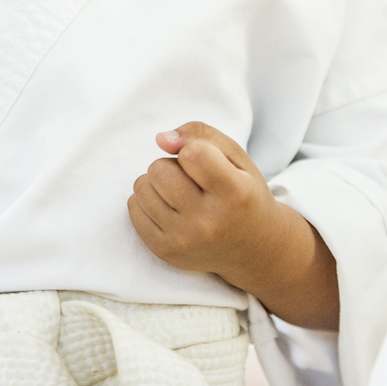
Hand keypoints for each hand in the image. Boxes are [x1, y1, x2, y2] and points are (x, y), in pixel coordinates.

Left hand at [128, 121, 339, 330]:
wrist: (253, 248)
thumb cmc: (242, 193)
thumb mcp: (235, 156)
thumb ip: (200, 134)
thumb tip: (161, 139)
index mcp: (235, 194)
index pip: (192, 154)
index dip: (191, 149)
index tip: (204, 160)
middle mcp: (209, 222)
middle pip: (159, 169)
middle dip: (170, 165)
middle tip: (190, 179)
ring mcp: (185, 240)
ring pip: (142, 187)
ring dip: (156, 182)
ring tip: (179, 192)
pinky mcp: (165, 251)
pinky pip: (133, 208)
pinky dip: (146, 201)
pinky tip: (169, 208)